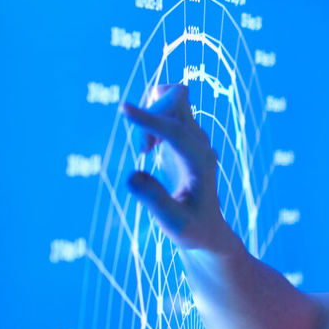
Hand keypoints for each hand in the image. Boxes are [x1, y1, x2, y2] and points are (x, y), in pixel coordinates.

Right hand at [121, 84, 236, 254]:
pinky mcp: (183, 137)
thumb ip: (154, 200)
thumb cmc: (191, 228)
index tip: (122, 109)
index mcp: (201, 160)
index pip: (175, 130)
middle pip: (177, 101)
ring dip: (150, 114)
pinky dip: (150, 118)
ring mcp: (193, 137)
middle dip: (151, 115)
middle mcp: (200, 142)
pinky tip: (149, 148)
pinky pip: (166, 109)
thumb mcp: (173, 223)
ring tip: (145, 150)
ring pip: (172, 100)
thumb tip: (131, 175)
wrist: (206, 228)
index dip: (149, 120)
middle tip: (142, 151)